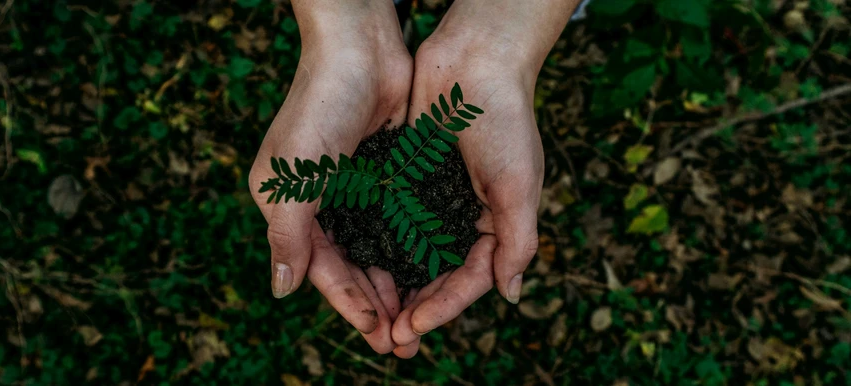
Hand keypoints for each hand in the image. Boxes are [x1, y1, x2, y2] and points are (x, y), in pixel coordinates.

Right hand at [249, 0, 410, 353]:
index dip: (349, 304)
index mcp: (288, 206)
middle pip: (350, 266)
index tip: (378, 333)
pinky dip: (409, 249)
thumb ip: (288, 235)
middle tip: (403, 341)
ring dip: (394, 284)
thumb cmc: (319, 107)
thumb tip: (281, 291)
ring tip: (418, 318)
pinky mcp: (383, 174)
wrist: (360, 49)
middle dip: (375, 304)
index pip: (321, 268)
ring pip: (375, 250)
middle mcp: (319, 202)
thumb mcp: (294, 177)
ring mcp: (353, 189)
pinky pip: (396, 223)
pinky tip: (428, 272)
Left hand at [389, 0, 579, 357]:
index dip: (443, 307)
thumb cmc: (505, 121)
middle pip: (437, 275)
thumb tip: (511, 296)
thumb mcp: (519, 185)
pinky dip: (378, 245)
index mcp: (496, 224)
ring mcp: (434, 199)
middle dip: (416, 308)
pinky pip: (391, 221)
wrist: (474, 61)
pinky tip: (358, 265)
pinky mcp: (407, 179)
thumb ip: (517, 241)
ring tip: (372, 315)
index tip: (413, 327)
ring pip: (411, 255)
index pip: (469, 279)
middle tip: (389, 338)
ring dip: (394, 286)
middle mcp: (463, 217)